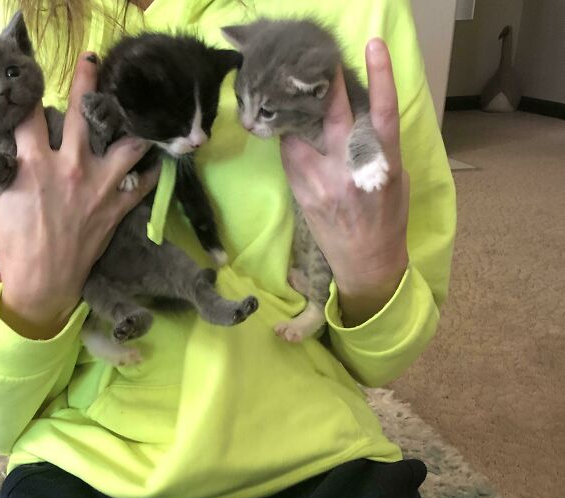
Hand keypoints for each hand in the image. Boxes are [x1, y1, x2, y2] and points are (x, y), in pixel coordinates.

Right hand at [0, 54, 158, 339]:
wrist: (43, 281)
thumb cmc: (12, 243)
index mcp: (34, 162)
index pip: (31, 114)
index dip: (30, 96)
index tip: (32, 88)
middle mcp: (70, 167)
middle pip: (82, 114)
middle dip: (87, 84)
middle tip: (93, 65)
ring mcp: (98, 187)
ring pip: (125, 146)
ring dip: (133, 126)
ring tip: (138, 114)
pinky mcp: (115, 208)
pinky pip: (141, 185)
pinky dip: (150, 172)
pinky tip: (154, 160)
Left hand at [281, 39, 409, 325]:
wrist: (366, 263)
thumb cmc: (388, 218)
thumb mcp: (396, 177)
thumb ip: (382, 145)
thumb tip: (365, 112)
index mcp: (384, 164)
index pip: (384, 112)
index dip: (380, 76)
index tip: (373, 46)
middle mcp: (351, 171)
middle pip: (334, 115)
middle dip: (325, 85)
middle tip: (319, 64)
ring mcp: (323, 183)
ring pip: (301, 134)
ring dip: (298, 113)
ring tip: (296, 100)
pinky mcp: (303, 194)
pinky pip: (289, 156)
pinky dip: (289, 140)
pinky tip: (289, 131)